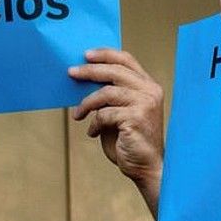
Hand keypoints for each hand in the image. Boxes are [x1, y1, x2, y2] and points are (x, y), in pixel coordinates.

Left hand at [69, 48, 164, 192]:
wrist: (146, 167)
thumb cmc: (131, 141)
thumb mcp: (120, 112)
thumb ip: (110, 95)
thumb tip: (84, 80)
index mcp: (148, 86)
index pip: (126, 60)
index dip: (105, 54)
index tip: (86, 55)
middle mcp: (150, 91)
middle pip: (114, 71)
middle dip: (89, 71)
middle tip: (71, 73)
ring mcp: (145, 104)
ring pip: (106, 92)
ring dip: (87, 103)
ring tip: (78, 114)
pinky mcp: (136, 118)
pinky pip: (105, 114)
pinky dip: (94, 123)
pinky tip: (93, 132)